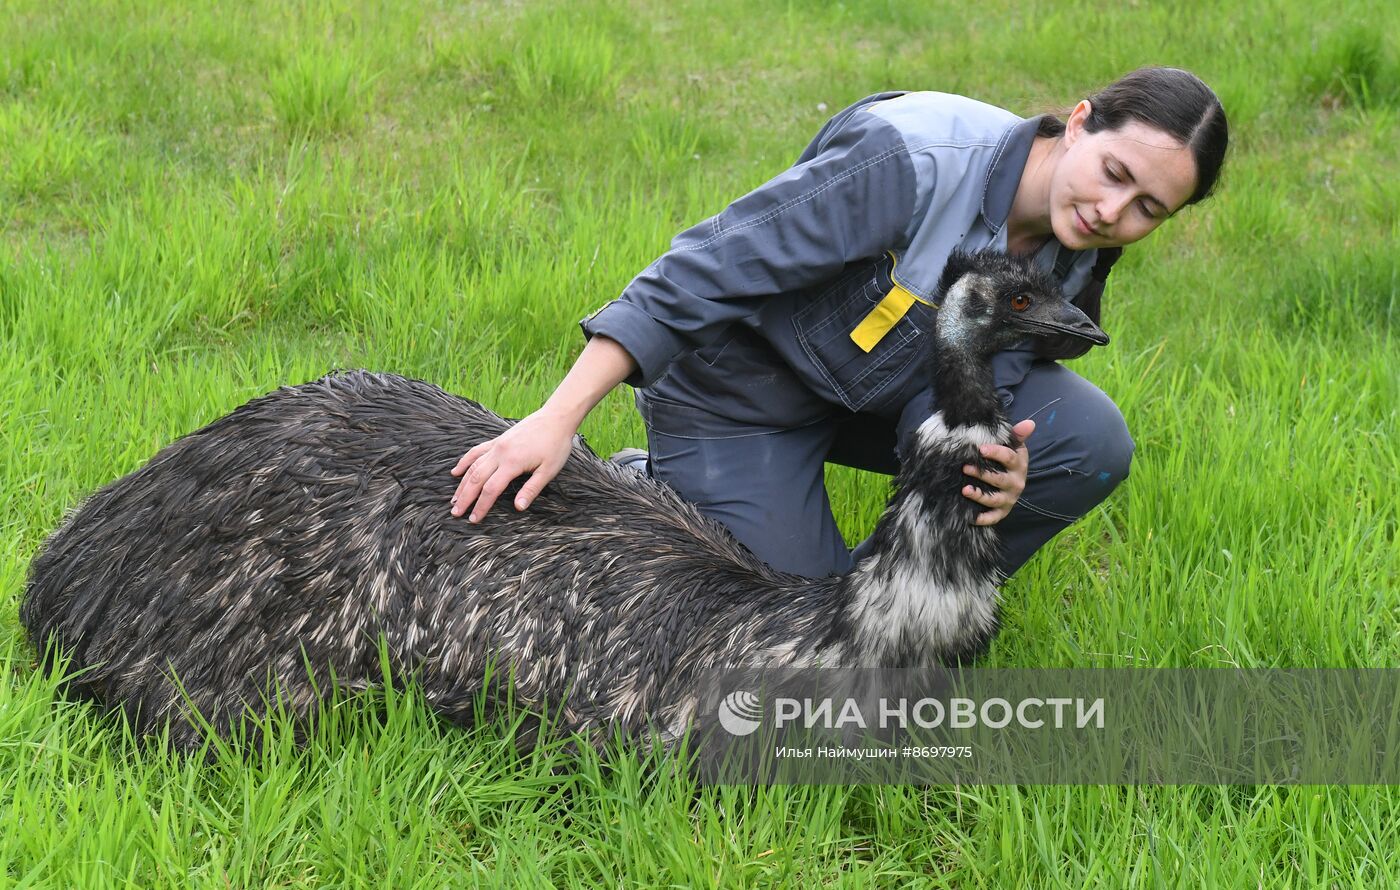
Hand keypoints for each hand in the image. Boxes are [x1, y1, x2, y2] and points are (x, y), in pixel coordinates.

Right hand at [449, 408, 578, 521]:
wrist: (556, 418)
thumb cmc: (555, 445)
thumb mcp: (548, 471)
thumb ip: (531, 489)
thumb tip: (518, 508)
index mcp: (512, 463)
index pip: (490, 489)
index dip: (481, 506)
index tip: (473, 519)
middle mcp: (500, 453)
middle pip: (476, 479)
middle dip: (465, 498)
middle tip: (455, 513)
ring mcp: (497, 445)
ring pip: (473, 466)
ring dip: (462, 483)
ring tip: (454, 499)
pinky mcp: (498, 440)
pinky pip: (476, 451)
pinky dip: (464, 461)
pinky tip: (456, 471)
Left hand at [962, 418, 1034, 526]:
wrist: (1013, 482)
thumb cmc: (1009, 461)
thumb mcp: (1014, 447)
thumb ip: (1017, 435)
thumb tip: (1029, 423)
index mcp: (1019, 464)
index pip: (1009, 458)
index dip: (996, 453)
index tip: (980, 449)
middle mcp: (1016, 483)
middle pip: (999, 480)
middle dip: (982, 474)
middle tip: (965, 467)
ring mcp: (1009, 498)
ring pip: (994, 499)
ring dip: (979, 495)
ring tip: (965, 489)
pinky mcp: (1002, 511)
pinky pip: (994, 517)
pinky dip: (984, 519)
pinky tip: (970, 518)